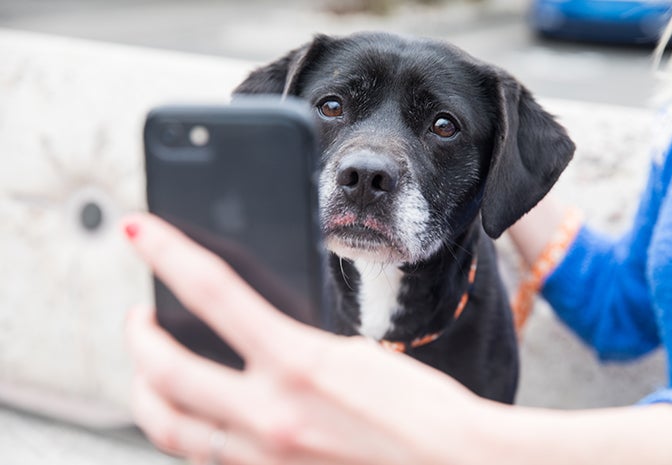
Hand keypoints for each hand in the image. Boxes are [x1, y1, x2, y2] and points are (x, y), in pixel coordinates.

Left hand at [123, 213, 491, 464]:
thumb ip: (296, 348)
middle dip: (137, 337)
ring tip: (149, 371)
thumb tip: (259, 341)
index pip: (210, 290)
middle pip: (163, 371)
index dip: (165, 252)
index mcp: (298, 363)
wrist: (454, 464)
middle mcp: (270, 415)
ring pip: (168, 428)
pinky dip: (189, 434)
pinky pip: (205, 462)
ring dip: (145, 393)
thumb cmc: (422, 409)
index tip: (139, 231)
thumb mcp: (355, 356)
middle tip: (138, 318)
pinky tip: (196, 418)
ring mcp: (264, 459)